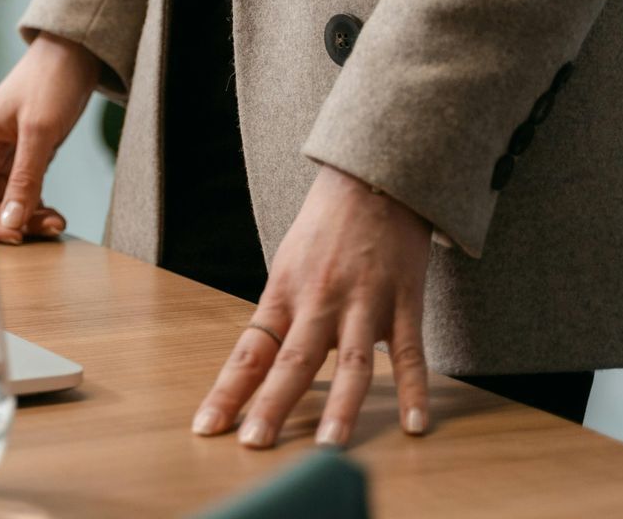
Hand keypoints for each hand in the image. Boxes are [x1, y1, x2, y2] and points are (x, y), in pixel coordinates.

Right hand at [0, 34, 98, 243]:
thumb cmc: (50, 80)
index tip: (14, 236)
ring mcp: (9, 157)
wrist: (77, 52)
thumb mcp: (38, 131)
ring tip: (57, 224)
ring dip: (29, 219)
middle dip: (12, 223)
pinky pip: (28, 194)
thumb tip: (10, 223)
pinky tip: (56, 216)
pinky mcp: (31, 158)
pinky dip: (39, 208)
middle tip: (44, 231)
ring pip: (10, 203)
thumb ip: (25, 179)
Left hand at [191, 164, 433, 447]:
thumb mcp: (289, 264)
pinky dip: (414, 389)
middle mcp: (320, 300)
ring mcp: (364, 301)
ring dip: (341, 406)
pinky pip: (410, 352)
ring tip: (328, 446)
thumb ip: (281, 315)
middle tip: (255, 444)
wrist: (374, 176)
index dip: (228, 390)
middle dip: (272, 404)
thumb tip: (261, 367)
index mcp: (285, 293)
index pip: (250, 351)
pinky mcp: (404, 300)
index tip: (208, 427)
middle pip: (294, 360)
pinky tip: (414, 424)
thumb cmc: (326, 226)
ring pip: (352, 361)